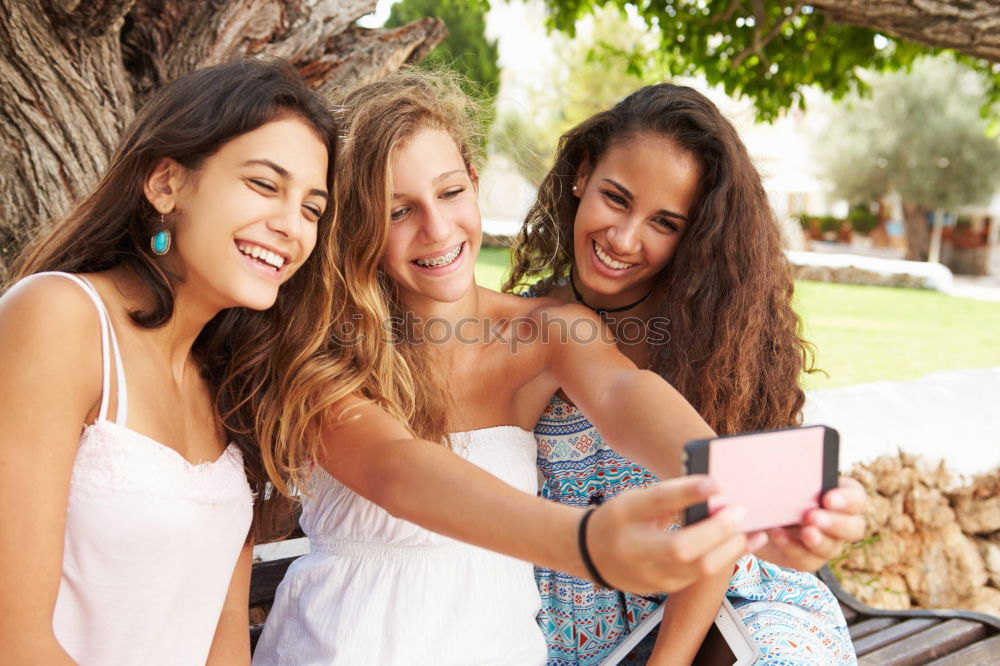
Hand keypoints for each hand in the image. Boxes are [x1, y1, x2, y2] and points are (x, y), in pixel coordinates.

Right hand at [586, 476, 767, 593]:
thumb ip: (669, 497)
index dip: (687, 492)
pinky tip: (742, 544)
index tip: (715, 482)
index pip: (656, 502)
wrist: (592, 555)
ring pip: (699, 568)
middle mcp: (635, 549)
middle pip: (682, 546)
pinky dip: (726, 558)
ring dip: (732, 549)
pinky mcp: (667, 588)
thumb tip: (713, 491)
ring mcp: (651, 574)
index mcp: (625, 516)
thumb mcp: (635, 501)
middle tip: (739, 511)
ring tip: (755, 531)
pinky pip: (702, 575)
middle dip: (718, 530)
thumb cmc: (620, 519)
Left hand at [762, 476, 866, 570]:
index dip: (847, 499)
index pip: (856, 497)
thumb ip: (787, 473)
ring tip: (805, 532)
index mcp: (838, 495)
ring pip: (833, 547)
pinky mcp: (807, 559)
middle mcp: (839, 521)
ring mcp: (826, 543)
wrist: (757, 515)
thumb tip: (782, 464)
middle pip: (854, 527)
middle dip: (836, 523)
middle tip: (814, 516)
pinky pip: (807, 560)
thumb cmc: (773, 487)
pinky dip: (793, 548)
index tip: (828, 498)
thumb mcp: (778, 477)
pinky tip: (778, 536)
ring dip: (819, 540)